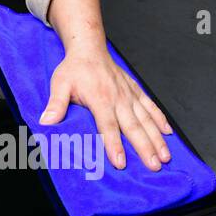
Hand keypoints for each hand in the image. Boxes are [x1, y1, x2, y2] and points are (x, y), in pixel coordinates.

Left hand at [40, 48, 172, 170]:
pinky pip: (151, 106)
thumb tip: (46, 121)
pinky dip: (161, 119)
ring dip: (157, 138)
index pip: (108, 126)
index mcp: (100, 99)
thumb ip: (56, 103)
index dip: (114, 145)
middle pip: (134, 127)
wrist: (89, 49)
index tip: (121, 163)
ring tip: (165, 156)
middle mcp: (118, 98)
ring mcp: (129, 95)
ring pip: (147, 119)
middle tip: (154, 166)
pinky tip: (168, 133)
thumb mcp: (60, 84)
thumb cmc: (74, 69)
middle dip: (145, 148)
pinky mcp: (135, 91)